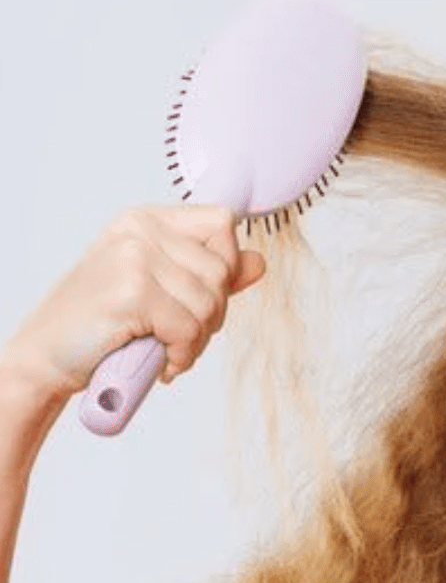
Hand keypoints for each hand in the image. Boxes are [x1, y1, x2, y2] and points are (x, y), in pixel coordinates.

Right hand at [2, 203, 265, 404]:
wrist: (48, 355)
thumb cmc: (101, 325)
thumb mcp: (160, 291)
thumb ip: (209, 276)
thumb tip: (259, 262)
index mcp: (147, 221)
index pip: (223, 224)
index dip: (226, 267)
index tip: (197, 297)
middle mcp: (141, 230)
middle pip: (222, 270)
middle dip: (211, 315)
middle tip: (176, 334)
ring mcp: (136, 257)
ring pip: (210, 304)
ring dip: (195, 341)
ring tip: (164, 348)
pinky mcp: (133, 291)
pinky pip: (189, 329)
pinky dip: (181, 356)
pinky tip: (159, 362)